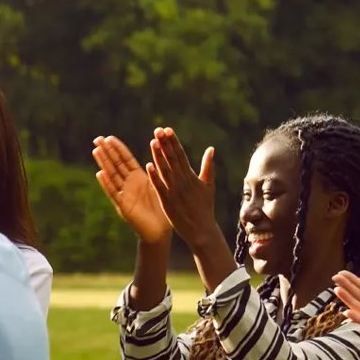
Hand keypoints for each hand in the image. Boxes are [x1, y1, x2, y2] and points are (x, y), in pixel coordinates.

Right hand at [91, 136, 172, 243]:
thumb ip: (156, 170)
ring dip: (104, 163)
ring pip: (112, 176)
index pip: (125, 160)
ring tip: (96, 150)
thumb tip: (159, 151)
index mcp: (138, 178)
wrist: (160, 231)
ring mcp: (124, 195)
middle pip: (116, 165)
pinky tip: (100, 173)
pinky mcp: (123, 206)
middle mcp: (128, 185)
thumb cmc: (162, 209)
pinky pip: (114, 193)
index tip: (109, 137)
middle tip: (97, 139)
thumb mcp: (160, 185)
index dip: (117, 148)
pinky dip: (107, 183)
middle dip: (107, 152)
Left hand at [146, 127, 219, 248]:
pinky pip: (160, 187)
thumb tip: (211, 148)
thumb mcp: (209, 185)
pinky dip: (155, 177)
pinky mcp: (168, 202)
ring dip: (159, 156)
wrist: (202, 230)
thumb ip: (208, 167)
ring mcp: (175, 192)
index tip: (167, 129)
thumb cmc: (205, 207)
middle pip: (173, 159)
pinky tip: (148, 165)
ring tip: (152, 141)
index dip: (173, 142)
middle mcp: (183, 182)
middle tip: (158, 129)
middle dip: (165, 144)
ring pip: (165, 170)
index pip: (181, 155)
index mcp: (192, 176)